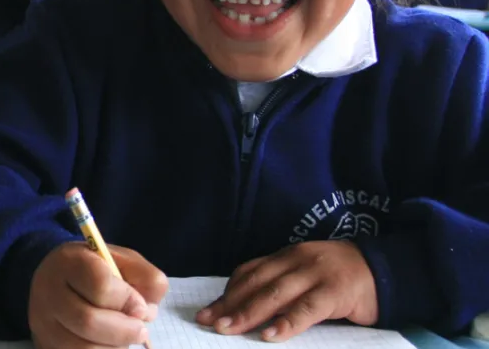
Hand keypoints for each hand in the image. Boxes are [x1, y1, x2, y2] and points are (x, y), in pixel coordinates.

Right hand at [29, 242, 168, 348]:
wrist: (56, 282)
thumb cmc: (96, 271)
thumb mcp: (124, 262)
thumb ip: (145, 277)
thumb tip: (145, 311)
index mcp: (69, 261)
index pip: (99, 284)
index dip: (127, 299)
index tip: (140, 306)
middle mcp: (49, 290)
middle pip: (87, 320)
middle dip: (124, 331)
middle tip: (140, 330)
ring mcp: (43, 320)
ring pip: (84, 346)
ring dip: (114, 346)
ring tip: (122, 336)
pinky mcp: (45, 342)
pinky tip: (107, 343)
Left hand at [196, 241, 376, 341]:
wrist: (386, 270)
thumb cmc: (340, 279)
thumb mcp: (305, 276)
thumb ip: (281, 286)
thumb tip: (243, 311)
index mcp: (286, 256)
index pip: (249, 273)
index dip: (227, 294)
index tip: (207, 312)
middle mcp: (297, 260)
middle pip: (256, 283)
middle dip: (231, 304)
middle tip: (210, 322)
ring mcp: (317, 274)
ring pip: (276, 294)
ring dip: (249, 313)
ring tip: (229, 330)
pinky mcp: (336, 291)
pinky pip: (307, 308)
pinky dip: (286, 323)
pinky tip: (271, 335)